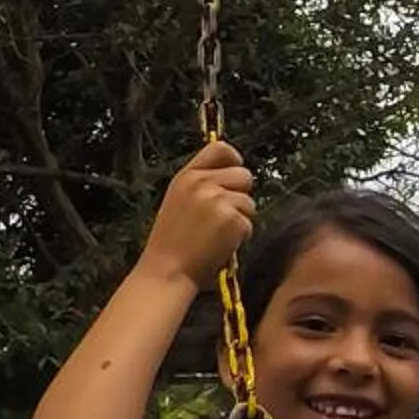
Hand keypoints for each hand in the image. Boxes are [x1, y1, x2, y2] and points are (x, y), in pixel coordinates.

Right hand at [140, 141, 255, 287]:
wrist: (168, 270)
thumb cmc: (174, 242)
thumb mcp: (179, 201)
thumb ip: (202, 185)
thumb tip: (232, 175)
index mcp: (186, 176)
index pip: (221, 149)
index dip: (234, 160)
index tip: (234, 176)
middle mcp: (201, 183)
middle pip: (244, 175)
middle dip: (240, 195)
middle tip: (222, 216)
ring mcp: (218, 200)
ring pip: (249, 201)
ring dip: (241, 218)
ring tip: (217, 234)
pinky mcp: (233, 219)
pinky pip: (250, 223)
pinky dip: (241, 236)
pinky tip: (221, 244)